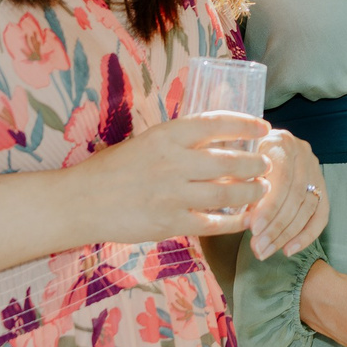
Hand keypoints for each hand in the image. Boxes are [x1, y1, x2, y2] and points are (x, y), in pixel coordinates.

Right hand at [84, 112, 269, 243]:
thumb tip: (219, 141)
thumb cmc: (112, 169)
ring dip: (251, 191)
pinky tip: (246, 218)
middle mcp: (173, 162)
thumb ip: (179, 142)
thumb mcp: (146, 142)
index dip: (246, 125)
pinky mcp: (170, 224)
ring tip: (262, 189)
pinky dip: (235, 221)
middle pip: (229, 161)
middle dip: (255, 163)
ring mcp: (173, 195)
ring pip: (227, 193)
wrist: (79, 202)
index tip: (263, 128)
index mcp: (166, 135)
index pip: (217, 123)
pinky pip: (213, 223)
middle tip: (266, 164)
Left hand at [249, 129, 329, 259]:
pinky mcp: (321, 186)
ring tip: (267, 251)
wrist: (256, 145)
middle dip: (277, 226)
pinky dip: (306, 235)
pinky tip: (289, 249)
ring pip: (308, 207)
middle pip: (296, 194)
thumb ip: (237, 182)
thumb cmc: (241, 157)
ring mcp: (314, 169)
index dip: (269, 206)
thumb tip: (242, 215)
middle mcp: (302, 152)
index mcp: (280, 142)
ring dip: (287, 234)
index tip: (253, 228)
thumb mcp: (235, 162)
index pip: (282, 177)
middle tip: (258, 248)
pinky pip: (321, 214)